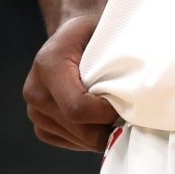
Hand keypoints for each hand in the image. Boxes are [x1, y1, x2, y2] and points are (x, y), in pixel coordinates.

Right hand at [23, 13, 120, 151]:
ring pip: (76, 139)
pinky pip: (69, 141)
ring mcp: (34, 110)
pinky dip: (89, 137)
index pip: (78, 107)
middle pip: (79, 129)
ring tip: (114, 113)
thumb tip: (140, 83)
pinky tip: (99, 120)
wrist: (70, 36)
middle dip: (108, 128)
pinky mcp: (40, 124)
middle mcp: (35, 89)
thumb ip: (117, 56)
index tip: (126, 104)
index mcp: (49, 65)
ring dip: (100, 133)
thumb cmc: (92, 31)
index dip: (106, 113)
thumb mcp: (105, 32)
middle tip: (128, 114)